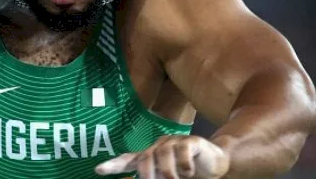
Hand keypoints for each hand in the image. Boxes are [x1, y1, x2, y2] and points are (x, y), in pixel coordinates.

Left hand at [95, 135, 229, 178]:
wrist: (216, 160)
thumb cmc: (189, 171)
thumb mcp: (168, 177)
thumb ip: (154, 178)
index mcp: (151, 156)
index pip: (128, 159)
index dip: (114, 165)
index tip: (98, 170)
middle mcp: (160, 147)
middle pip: (145, 157)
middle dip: (146, 174)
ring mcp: (174, 142)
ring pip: (163, 154)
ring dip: (168, 172)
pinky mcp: (191, 141)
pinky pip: (182, 149)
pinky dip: (184, 164)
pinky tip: (189, 172)